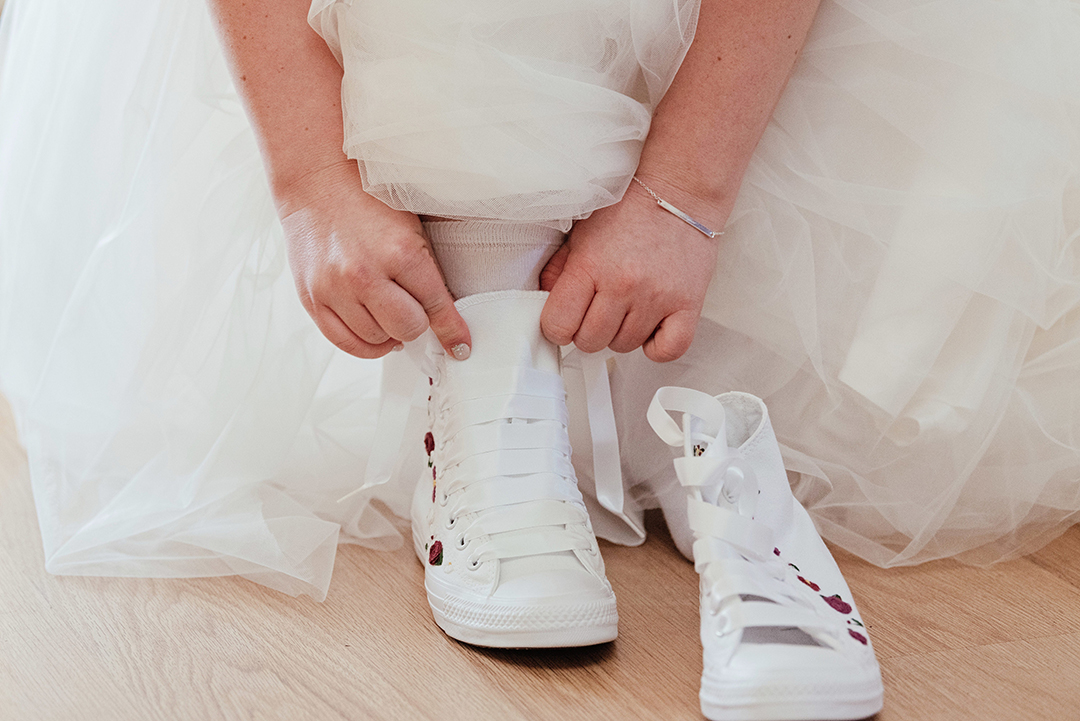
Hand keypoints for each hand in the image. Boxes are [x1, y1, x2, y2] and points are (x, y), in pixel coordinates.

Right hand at [279, 163, 470, 358]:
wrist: (316, 182)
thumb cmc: (369, 201)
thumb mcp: (411, 227)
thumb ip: (429, 271)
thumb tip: (447, 318)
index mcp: (399, 251)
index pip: (436, 306)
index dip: (452, 331)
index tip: (460, 348)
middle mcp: (365, 274)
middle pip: (407, 329)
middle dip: (417, 324)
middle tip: (415, 311)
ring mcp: (335, 289)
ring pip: (377, 340)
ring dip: (389, 333)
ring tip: (389, 313)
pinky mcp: (312, 299)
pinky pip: (344, 342)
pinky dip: (365, 344)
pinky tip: (373, 329)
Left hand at [539, 179, 719, 361]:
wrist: (679, 193)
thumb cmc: (631, 211)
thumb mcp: (582, 234)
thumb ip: (558, 270)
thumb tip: (545, 301)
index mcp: (590, 266)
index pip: (558, 325)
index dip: (557, 326)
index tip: (565, 319)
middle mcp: (623, 285)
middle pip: (590, 342)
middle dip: (587, 330)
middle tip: (597, 310)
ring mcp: (656, 298)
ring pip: (625, 346)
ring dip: (621, 333)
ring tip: (626, 307)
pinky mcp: (687, 305)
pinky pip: (668, 351)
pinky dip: (657, 347)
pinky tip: (650, 327)